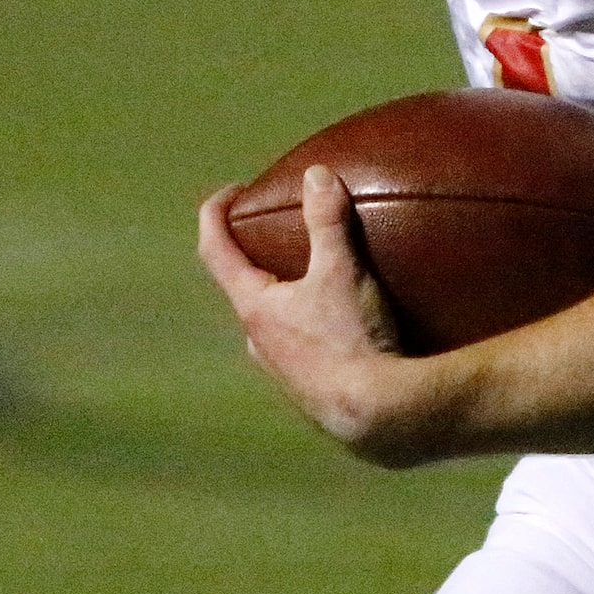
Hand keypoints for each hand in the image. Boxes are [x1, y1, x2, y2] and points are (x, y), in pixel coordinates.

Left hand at [199, 166, 420, 463]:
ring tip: (320, 277)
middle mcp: (260, 341)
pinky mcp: (310, 389)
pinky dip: (315, 323)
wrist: (378, 418)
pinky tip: (351, 322)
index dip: (216, 214)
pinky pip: (303, 346)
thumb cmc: (352, 340)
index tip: (233, 192)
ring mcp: (283, 370)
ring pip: (274, 322)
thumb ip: (327, 220)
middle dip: (257, 257)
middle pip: (243, 289)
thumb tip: (317, 175)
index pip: (215, 251)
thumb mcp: (342, 271)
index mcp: (255, 308)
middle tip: (281, 233)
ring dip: (287, 295)